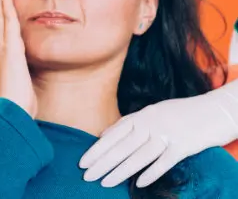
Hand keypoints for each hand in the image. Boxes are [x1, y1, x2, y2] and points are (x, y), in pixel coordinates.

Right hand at [0, 0, 37, 117]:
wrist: (14, 113)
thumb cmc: (19, 101)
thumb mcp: (21, 82)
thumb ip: (21, 71)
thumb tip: (24, 70)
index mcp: (5, 55)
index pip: (1, 27)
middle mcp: (1, 49)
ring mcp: (4, 49)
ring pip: (0, 17)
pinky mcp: (9, 51)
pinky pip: (8, 24)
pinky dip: (4, 9)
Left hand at [79, 90, 237, 187]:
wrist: (212, 110)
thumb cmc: (178, 112)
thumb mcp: (151, 112)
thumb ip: (127, 122)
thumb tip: (104, 133)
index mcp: (142, 115)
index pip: (115, 135)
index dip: (98, 149)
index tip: (83, 161)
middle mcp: (152, 124)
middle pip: (123, 146)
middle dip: (103, 162)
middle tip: (86, 176)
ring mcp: (167, 134)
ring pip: (139, 156)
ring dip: (121, 171)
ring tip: (104, 183)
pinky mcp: (183, 146)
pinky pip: (164, 161)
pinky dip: (151, 173)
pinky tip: (138, 184)